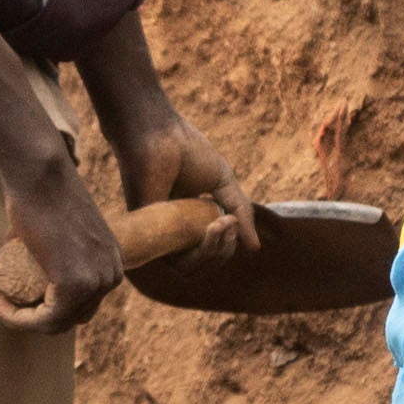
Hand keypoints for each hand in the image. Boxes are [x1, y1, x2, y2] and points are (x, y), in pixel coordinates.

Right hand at [0, 144, 134, 337]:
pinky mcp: (74, 287)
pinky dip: (15, 316)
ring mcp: (96, 283)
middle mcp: (112, 276)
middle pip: (67, 317)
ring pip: (53, 323)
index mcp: (112, 264)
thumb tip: (28, 266)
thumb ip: (48, 251)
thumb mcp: (53, 230)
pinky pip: (41, 319)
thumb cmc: (40, 192)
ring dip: (16, 317)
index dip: (40, 305)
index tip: (7, 291)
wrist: (40, 173)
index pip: (78, 303)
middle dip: (28, 314)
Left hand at [103, 94, 248, 259]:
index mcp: (189, 221)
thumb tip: (254, 249)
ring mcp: (159, 235)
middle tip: (230, 222)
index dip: (229, 243)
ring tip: (222, 225)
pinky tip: (211, 227)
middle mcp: (172, 232)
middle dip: (225, 249)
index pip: (213, 250)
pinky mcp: (149, 235)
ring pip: (192, 269)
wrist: (160, 134)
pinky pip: (178, 263)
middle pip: (205, 264)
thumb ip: (240, 214)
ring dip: (215, 253)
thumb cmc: (187, 151)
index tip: (234, 219)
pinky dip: (202, 250)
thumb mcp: (224, 184)